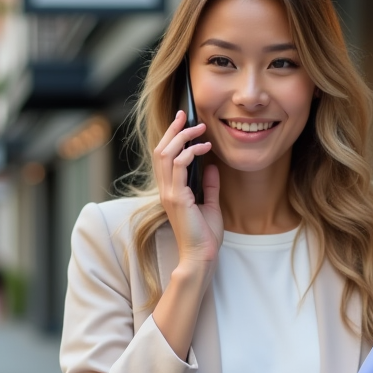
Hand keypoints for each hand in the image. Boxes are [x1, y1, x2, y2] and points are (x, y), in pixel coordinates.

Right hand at [154, 110, 222, 266]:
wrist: (201, 257)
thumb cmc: (205, 237)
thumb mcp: (210, 205)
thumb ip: (209, 186)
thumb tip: (211, 168)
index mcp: (170, 191)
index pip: (164, 157)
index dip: (170, 137)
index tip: (183, 122)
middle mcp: (165, 190)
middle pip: (160, 150)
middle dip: (173, 130)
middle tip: (186, 115)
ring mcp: (169, 193)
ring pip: (166, 154)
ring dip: (182, 137)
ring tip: (199, 128)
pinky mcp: (177, 197)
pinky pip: (178, 165)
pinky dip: (190, 152)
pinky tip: (204, 148)